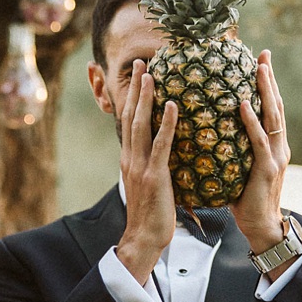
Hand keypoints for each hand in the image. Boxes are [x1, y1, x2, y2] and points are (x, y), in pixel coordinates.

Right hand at [115, 61, 178, 281]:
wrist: (143, 238)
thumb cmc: (152, 215)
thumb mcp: (149, 185)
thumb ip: (154, 166)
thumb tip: (167, 153)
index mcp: (129, 159)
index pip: (130, 121)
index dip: (134, 97)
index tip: (141, 75)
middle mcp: (130, 157)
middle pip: (131, 116)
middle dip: (136, 88)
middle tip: (142, 63)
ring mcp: (140, 166)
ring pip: (141, 124)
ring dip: (146, 97)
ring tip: (152, 74)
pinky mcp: (154, 175)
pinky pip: (160, 144)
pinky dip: (165, 123)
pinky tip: (172, 106)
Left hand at [232, 50, 291, 264]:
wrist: (259, 227)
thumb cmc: (243, 198)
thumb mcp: (237, 168)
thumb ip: (229, 149)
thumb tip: (205, 132)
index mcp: (272, 146)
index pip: (270, 109)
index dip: (266, 85)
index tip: (260, 61)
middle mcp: (278, 147)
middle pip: (275, 106)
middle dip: (270, 79)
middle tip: (263, 55)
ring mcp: (275, 157)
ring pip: (272, 118)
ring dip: (266, 92)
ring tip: (259, 69)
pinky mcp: (266, 169)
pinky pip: (258, 141)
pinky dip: (251, 121)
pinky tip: (244, 104)